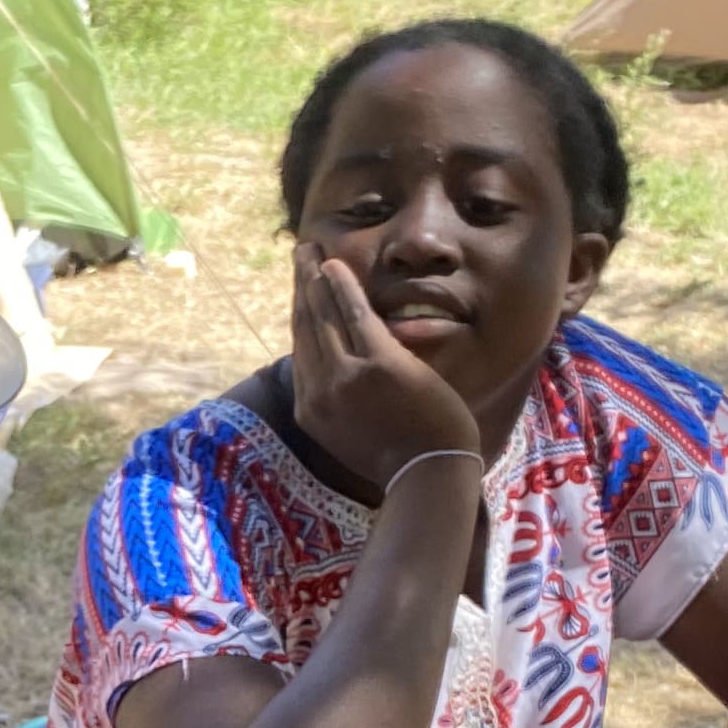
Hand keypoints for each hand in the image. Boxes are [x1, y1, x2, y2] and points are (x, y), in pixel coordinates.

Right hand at [289, 245, 483, 490]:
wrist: (428, 476)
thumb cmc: (401, 461)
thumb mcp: (352, 436)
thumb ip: (340, 403)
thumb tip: (339, 371)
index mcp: (311, 412)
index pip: (300, 351)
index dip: (299, 315)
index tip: (300, 291)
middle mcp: (319, 392)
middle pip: (305, 327)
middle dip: (300, 287)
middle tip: (300, 255)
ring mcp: (345, 377)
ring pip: (322, 316)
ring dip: (314, 277)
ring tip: (310, 250)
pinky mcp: (377, 364)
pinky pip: (354, 315)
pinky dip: (343, 287)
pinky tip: (336, 265)